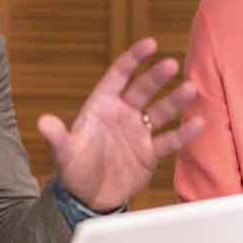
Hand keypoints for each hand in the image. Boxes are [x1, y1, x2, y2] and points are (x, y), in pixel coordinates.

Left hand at [36, 36, 203, 212]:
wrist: (88, 198)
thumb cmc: (74, 170)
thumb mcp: (64, 153)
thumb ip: (58, 136)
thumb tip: (43, 122)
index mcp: (101, 106)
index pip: (119, 76)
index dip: (133, 59)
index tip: (151, 44)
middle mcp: (122, 114)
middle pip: (143, 90)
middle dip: (157, 76)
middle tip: (172, 64)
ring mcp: (138, 132)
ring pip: (160, 112)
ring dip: (176, 101)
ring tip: (192, 90)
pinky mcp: (150, 153)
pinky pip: (169, 140)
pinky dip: (183, 133)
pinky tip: (199, 123)